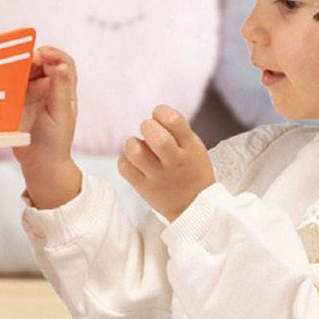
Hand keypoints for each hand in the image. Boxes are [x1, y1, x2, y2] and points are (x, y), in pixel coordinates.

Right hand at [14, 46, 80, 208]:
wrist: (40, 163)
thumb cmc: (56, 141)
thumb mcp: (60, 114)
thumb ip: (59, 89)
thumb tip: (61, 66)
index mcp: (64, 90)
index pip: (63, 63)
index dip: (53, 53)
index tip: (41, 54)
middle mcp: (49, 89)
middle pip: (43, 62)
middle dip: (33, 56)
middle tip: (25, 58)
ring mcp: (33, 94)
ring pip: (26, 71)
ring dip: (20, 65)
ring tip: (12, 65)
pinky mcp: (18, 102)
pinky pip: (12, 84)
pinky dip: (8, 77)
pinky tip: (3, 76)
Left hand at [117, 106, 214, 221]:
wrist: (193, 206)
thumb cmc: (190, 169)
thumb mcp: (194, 147)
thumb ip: (176, 130)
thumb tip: (152, 116)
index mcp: (190, 147)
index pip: (174, 120)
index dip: (161, 111)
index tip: (159, 116)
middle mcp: (175, 162)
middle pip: (157, 137)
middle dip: (147, 126)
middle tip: (148, 130)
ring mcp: (158, 177)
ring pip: (135, 152)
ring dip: (132, 143)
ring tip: (138, 147)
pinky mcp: (144, 188)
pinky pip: (124, 167)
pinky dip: (124, 160)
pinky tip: (134, 162)